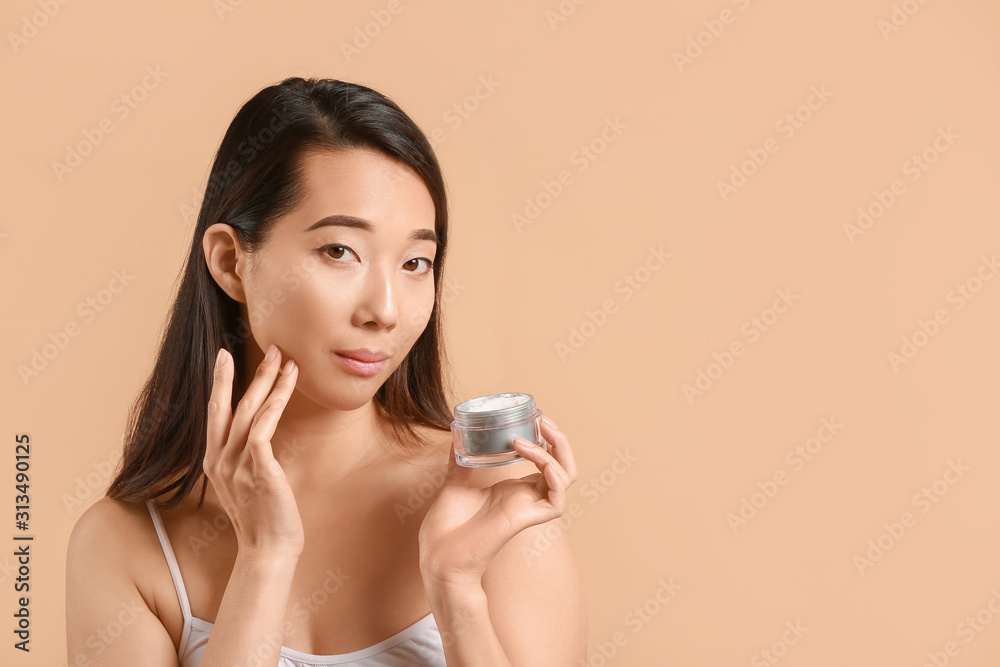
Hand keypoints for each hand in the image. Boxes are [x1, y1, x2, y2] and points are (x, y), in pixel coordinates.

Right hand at [203, 344, 303, 559]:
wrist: (268, 552)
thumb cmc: (264, 520)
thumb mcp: (247, 485)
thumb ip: (246, 461)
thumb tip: (258, 440)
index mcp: (214, 463)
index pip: (215, 414)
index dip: (220, 384)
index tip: (223, 357)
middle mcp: (219, 461)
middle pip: (227, 406)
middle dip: (245, 373)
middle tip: (265, 346)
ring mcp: (236, 465)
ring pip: (250, 411)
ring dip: (269, 382)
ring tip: (286, 358)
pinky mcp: (256, 470)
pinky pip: (264, 428)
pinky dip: (275, 403)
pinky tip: (288, 385)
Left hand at [417, 416, 577, 588]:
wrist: (438, 556)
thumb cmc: (447, 528)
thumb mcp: (455, 483)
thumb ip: (461, 461)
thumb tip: (457, 434)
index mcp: (513, 491)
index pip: (546, 463)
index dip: (547, 441)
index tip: (535, 419)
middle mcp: (525, 498)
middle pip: (563, 468)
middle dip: (559, 442)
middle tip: (544, 421)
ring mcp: (528, 508)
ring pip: (565, 478)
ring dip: (555, 452)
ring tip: (536, 434)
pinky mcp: (526, 519)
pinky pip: (556, 498)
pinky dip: (552, 473)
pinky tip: (534, 457)